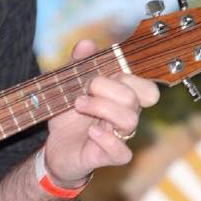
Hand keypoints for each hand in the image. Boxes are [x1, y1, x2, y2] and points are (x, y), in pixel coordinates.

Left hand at [43, 40, 159, 185]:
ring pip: (130, 120)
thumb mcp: (68, 86)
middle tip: (83, 90)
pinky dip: (106, 139)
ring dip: (102, 108)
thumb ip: (78, 64)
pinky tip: (90, 132)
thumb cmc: (69, 116)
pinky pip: (122, 152)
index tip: (100, 73)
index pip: (145, 86)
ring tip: (79, 105)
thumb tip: (87, 44)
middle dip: (107, 88)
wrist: (55, 147)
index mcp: (121, 97)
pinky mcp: (109, 156)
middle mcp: (126, 116)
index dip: (127, 76)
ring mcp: (120, 137)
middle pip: (135, 97)